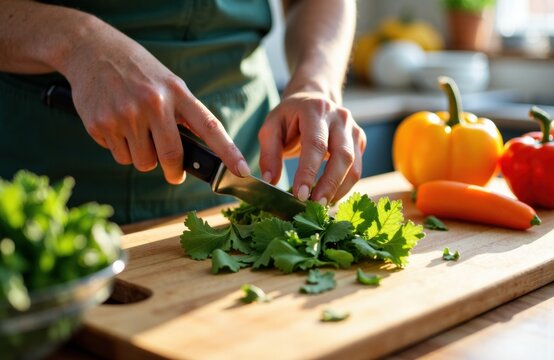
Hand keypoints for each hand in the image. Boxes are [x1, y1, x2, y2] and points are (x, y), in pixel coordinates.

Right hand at [59, 19, 249, 183]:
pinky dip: (121, 148)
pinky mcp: (100, 124)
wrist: (93, 50)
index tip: (243, 171)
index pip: (209, 127)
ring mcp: (124, 115)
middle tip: (174, 174)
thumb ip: (182, 116)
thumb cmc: (139, 72)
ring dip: (143, 157)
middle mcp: (152, 103)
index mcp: (177, 93)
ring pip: (142, 162)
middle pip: (170, 156)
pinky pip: (119, 155)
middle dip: (173, 171)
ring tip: (136, 131)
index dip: (229, 152)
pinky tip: (118, 125)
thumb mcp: (168, 84)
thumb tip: (192, 156)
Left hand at [258, 91, 365, 204]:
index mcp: (316, 109)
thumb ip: (269, 153)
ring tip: (322, 205)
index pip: (315, 144)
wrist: (313, 100)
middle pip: (342, 155)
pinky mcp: (360, 141)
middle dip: (328, 184)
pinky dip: (344, 186)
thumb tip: (270, 180)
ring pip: (354, 165)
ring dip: (339, 189)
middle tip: (314, 205)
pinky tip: (330, 197)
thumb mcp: (271, 127)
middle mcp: (340, 117)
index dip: (309, 171)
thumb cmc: (290, 117)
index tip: (300, 195)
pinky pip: (357, 168)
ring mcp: (353, 129)